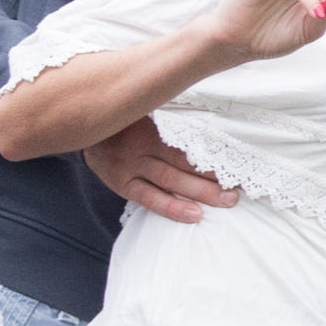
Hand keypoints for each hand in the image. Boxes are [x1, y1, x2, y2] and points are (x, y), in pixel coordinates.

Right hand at [83, 117, 236, 224]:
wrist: (85, 131)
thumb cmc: (126, 121)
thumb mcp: (146, 110)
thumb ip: (173, 118)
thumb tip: (212, 118)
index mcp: (152, 127)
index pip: (189, 142)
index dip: (214, 154)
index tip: (239, 161)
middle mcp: (141, 147)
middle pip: (183, 163)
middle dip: (214, 177)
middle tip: (240, 188)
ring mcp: (130, 167)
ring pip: (170, 181)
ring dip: (200, 193)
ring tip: (226, 201)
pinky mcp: (122, 184)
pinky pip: (149, 198)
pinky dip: (172, 208)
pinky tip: (194, 215)